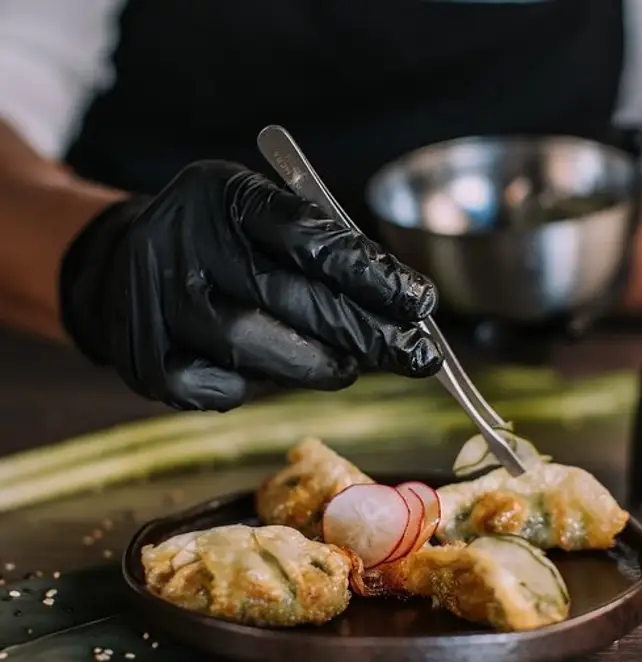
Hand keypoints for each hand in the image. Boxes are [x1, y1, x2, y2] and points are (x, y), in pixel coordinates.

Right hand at [59, 160, 442, 410]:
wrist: (122, 269)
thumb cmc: (219, 243)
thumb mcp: (262, 219)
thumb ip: (322, 252)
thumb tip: (399, 309)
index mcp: (221, 195)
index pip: (309, 236)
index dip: (370, 274)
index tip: (420, 302)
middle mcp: (183, 246)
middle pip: (289, 298)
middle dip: (364, 332)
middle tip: (416, 355)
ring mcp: (157, 308)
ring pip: (256, 348)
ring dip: (320, 364)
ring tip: (354, 366)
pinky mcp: (149, 364)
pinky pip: (225, 387)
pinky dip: (265, 385)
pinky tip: (283, 371)